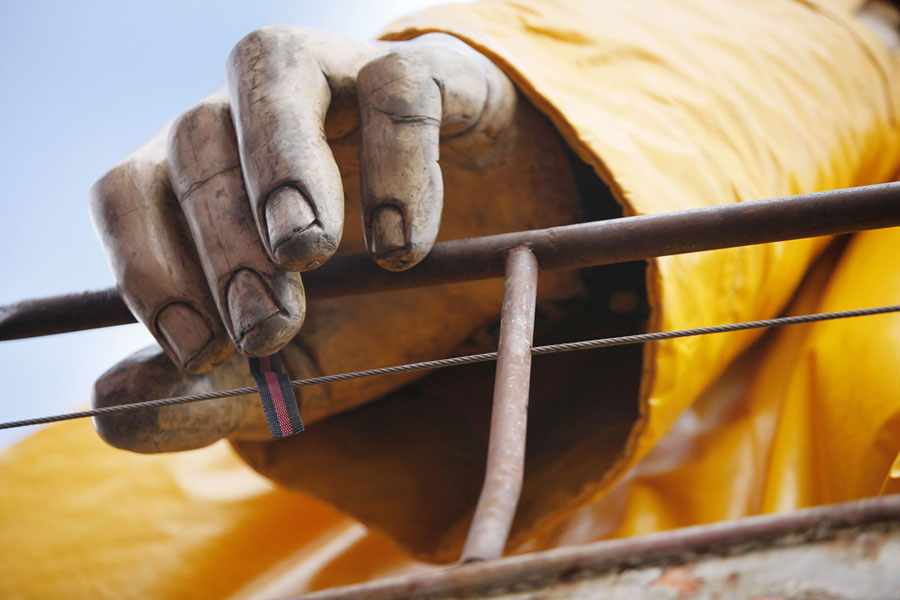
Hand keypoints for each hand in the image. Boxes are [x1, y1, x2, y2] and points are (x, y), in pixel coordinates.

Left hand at [90, 27, 582, 451]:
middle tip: (267, 327)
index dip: (144, 267)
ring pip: (269, 71)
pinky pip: (396, 89)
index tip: (196, 351)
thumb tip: (112, 411)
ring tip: (307, 253)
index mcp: (206, 180)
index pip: (131, 191)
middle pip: (195, 141)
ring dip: (279, 168)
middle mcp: (249, 113)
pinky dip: (396, 165)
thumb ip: (213, 394)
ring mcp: (333, 77)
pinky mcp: (419, 71)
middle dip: (223, 245)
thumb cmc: (382, 303)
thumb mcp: (301, 368)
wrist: (493, 252)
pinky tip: (402, 245)